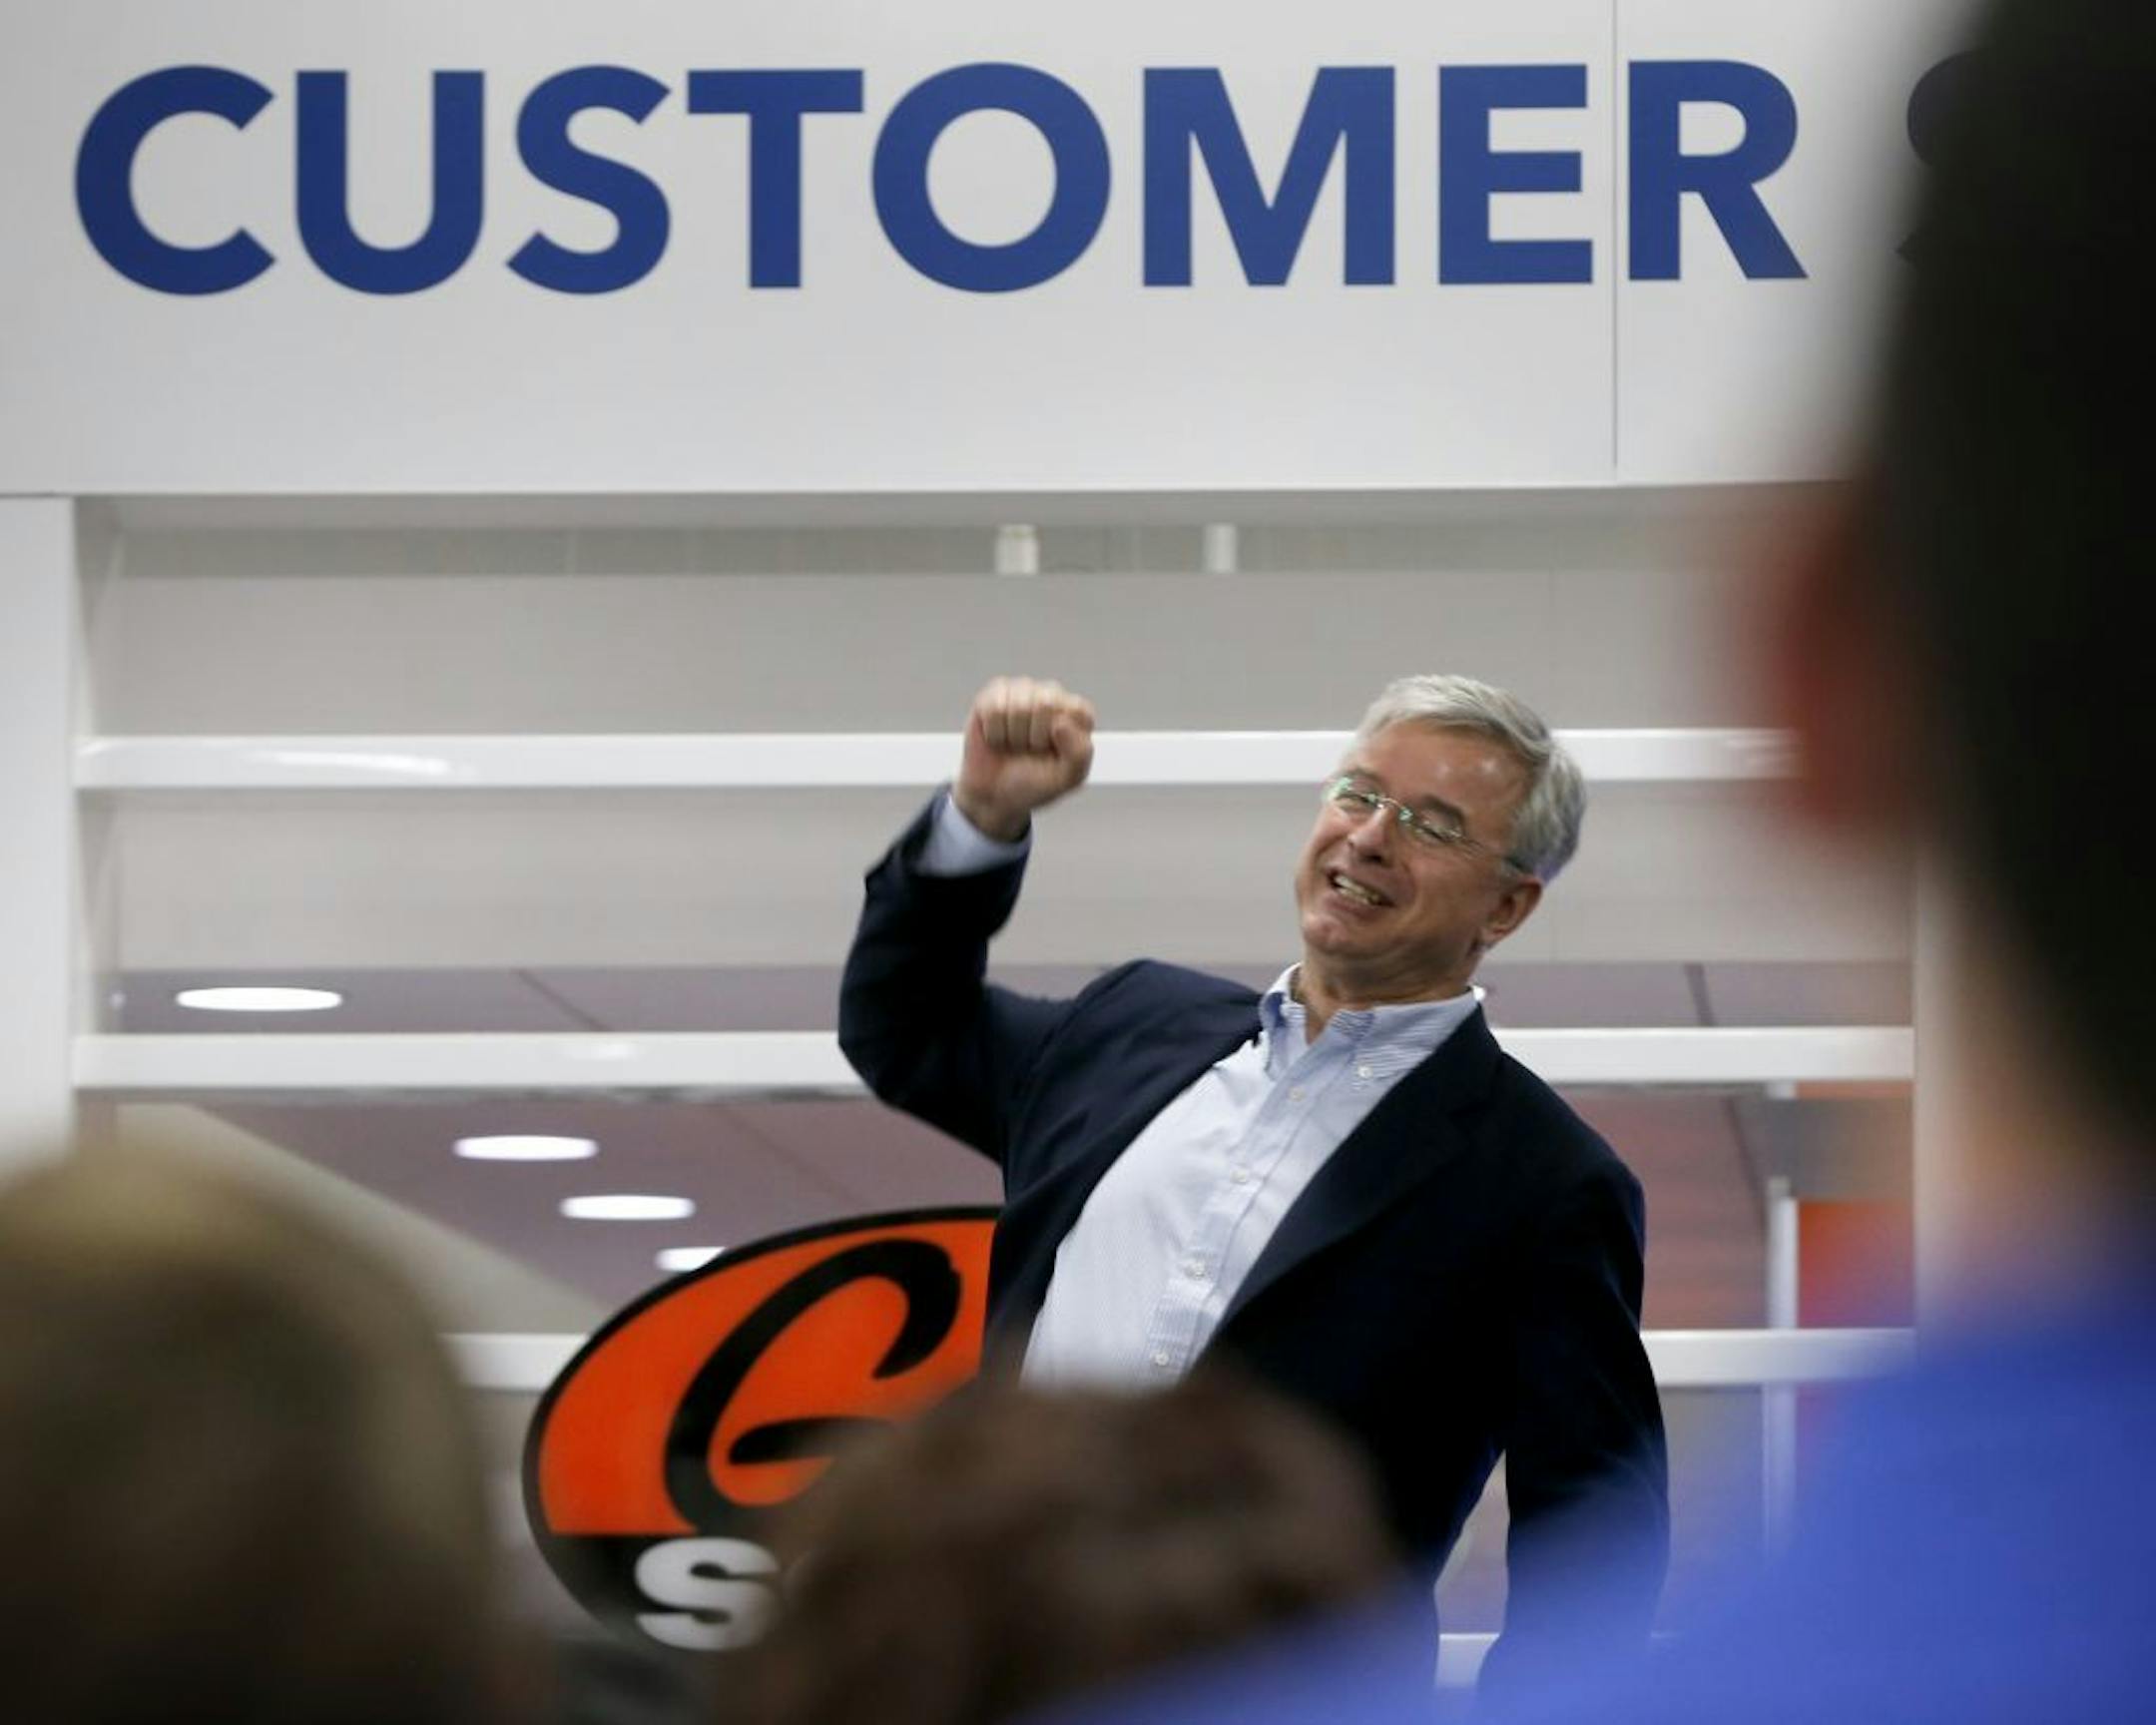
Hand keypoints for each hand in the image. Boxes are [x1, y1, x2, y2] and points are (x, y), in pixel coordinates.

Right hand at [952, 676, 1095, 841]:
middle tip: (1031, 750)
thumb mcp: (1068, 778)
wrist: (996, 794)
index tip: (1056, 753)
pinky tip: (998, 737)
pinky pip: (994, 708)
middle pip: (1045, 704)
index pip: (1078, 710)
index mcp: (1077, 712)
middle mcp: (1052, 695)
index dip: (1064, 739)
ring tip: (1014, 744)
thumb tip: (1061, 723)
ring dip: (1013, 736)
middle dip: (1035, 738)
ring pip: (1018, 706)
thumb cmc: (1035, 782)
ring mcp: (1022, 691)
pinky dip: (995, 732)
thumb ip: (1079, 753)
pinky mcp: (994, 693)